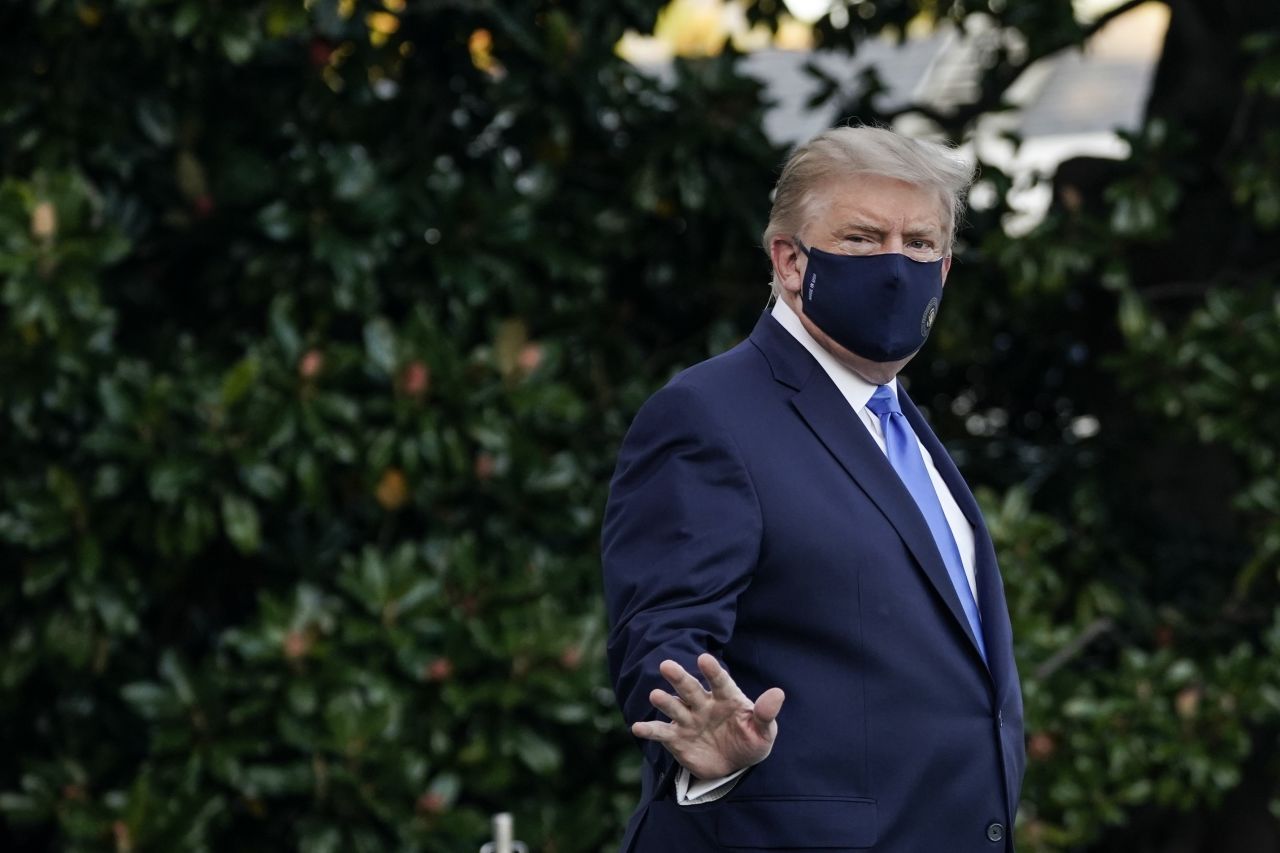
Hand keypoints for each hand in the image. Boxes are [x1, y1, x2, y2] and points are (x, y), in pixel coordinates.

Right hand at [631, 653, 784, 779]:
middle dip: (679, 677)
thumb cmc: (751, 740)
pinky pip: (662, 732)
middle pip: (690, 688)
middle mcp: (704, 704)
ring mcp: (688, 720)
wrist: (735, 764)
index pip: (720, 681)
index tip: (704, 659)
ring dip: (664, 701)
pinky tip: (637, 727)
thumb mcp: (764, 731)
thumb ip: (767, 713)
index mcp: (726, 697)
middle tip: (667, 665)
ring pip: (674, 707)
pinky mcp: (677, 739)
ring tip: (656, 695)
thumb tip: (778, 693)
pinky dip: (649, 730)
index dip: (712, 670)